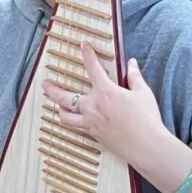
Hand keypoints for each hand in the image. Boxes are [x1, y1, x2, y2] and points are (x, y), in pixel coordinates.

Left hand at [42, 42, 166, 166]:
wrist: (146, 146)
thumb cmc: (146, 119)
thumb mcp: (143, 93)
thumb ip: (134, 77)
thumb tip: (131, 64)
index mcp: (105, 92)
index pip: (93, 68)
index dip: (88, 54)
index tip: (83, 45)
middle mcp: (93, 107)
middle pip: (65, 98)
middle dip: (52, 89)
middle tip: (45, 84)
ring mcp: (91, 124)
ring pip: (67, 117)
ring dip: (59, 110)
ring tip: (57, 106)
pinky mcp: (95, 137)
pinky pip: (80, 127)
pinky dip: (77, 122)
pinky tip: (80, 121)